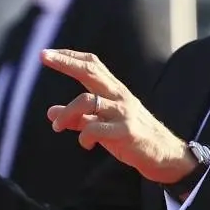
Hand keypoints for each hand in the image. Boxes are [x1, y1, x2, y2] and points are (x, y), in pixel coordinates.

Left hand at [42, 49, 193, 183]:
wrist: (165, 156)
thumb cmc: (132, 138)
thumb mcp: (103, 125)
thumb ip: (78, 118)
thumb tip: (50, 113)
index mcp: (115, 91)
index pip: (92, 65)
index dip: (70, 57)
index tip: (47, 54)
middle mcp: (119, 96)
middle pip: (90, 71)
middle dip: (65, 62)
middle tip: (43, 56)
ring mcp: (124, 112)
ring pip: (86, 101)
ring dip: (66, 114)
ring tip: (58, 127)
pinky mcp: (126, 131)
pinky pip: (94, 129)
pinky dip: (83, 137)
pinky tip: (86, 144)